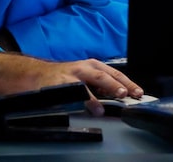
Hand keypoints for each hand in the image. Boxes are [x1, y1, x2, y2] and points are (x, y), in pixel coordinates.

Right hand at [0, 52, 142, 116]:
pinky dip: (74, 99)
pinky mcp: (54, 85)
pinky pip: (67, 93)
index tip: (138, 92)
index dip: (126, 82)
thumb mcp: (85, 78)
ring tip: (101, 106)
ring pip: (82, 83)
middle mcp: (81, 68)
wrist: (34, 75)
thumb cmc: (63, 78)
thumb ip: (102, 87)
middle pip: (101, 74)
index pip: (113, 73)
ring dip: (92, 94)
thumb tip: (123, 96)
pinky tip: (79, 106)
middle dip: (114, 84)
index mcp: (91, 65)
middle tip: (126, 94)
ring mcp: (67, 76)